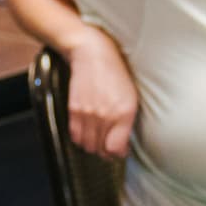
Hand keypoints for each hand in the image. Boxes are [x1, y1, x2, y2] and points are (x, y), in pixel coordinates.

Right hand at [65, 32, 137, 156]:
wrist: (91, 52)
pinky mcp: (73, 109)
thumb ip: (128, 121)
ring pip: (88, 145)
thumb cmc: (115, 71)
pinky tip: (86, 132)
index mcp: (124, 112)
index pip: (116, 149)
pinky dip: (80, 139)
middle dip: (106, 151)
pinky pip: (75, 135)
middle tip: (109, 145)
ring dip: (93, 146)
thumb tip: (123, 143)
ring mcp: (88, 113)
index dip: (119, 153)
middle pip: (101, 149)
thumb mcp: (131, 95)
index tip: (121, 150)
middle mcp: (105, 115)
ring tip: (98, 139)